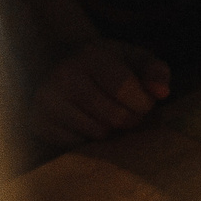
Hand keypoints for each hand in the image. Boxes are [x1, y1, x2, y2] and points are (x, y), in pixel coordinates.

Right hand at [30, 37, 169, 150]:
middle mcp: (64, 75)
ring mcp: (47, 101)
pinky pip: (78, 146)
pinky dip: (89, 140)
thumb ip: (155, 71)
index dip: (143, 103)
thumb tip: (162, 92)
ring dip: (110, 131)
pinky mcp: (38, 123)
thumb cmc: (107, 68)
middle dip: (130, 119)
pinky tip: (86, 124)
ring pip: (97, 134)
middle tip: (127, 113)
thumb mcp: (133, 60)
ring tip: (106, 116)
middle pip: (114, 116)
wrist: (61, 68)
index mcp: (91, 55)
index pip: (124, 88)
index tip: (145, 104)